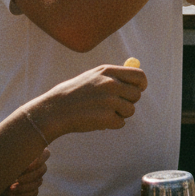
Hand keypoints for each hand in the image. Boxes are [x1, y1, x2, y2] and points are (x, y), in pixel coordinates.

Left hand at [0, 150, 49, 195]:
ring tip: (10, 188)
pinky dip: (22, 194)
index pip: (45, 154)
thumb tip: (17, 156)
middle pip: (43, 169)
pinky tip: (11, 193)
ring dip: (24, 187)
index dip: (38, 161)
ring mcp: (36, 178)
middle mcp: (37, 165)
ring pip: (38, 182)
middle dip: (30, 176)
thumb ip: (10, 156)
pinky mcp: (32, 190)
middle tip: (17, 179)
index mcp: (32, 153)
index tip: (24, 167)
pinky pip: (33, 193)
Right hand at [31, 64, 146, 140]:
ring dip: (120, 114)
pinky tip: (96, 120)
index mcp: (107, 71)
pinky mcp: (107, 117)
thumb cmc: (74, 94)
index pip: (139, 75)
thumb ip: (115, 77)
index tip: (138, 89)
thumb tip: (139, 81)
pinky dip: (112, 124)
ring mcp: (110, 101)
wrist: (53, 111)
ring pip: (130, 110)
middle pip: (136, 95)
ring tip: (101, 112)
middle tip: (113, 105)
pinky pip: (121, 123)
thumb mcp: (92, 77)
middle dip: (128, 102)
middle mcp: (111, 84)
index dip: (141, 84)